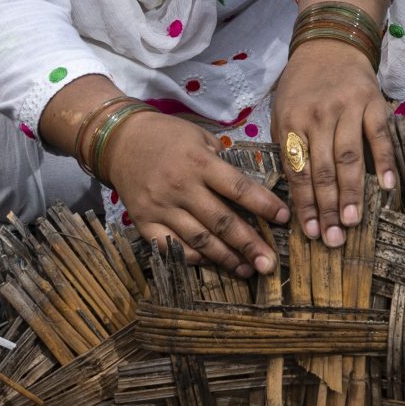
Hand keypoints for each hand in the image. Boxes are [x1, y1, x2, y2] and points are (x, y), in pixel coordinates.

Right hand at [102, 110, 286, 277]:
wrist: (120, 141)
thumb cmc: (167, 136)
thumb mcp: (199, 137)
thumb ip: (223, 163)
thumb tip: (250, 190)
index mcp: (199, 163)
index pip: (239, 188)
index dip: (264, 206)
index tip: (284, 219)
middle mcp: (181, 187)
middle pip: (222, 221)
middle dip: (249, 244)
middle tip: (269, 264)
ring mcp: (161, 207)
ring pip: (199, 239)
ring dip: (225, 258)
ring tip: (247, 269)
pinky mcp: (144, 221)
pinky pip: (171, 246)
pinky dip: (192, 257)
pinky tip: (210, 262)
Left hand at [268, 38, 395, 247]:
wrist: (331, 43)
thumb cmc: (302, 84)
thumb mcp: (281, 108)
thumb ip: (287, 145)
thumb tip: (294, 190)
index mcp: (292, 121)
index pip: (297, 170)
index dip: (304, 203)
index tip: (309, 232)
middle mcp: (318, 116)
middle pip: (323, 169)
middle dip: (327, 208)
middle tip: (333, 238)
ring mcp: (347, 109)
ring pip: (349, 157)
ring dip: (351, 193)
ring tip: (352, 221)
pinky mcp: (373, 103)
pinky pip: (380, 137)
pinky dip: (385, 162)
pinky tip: (387, 188)